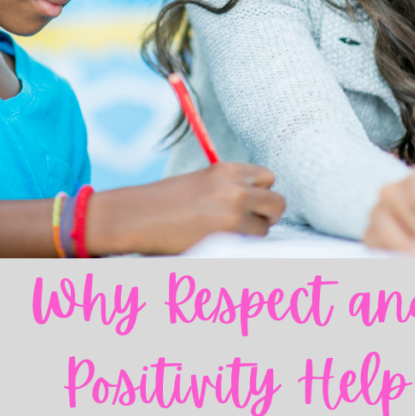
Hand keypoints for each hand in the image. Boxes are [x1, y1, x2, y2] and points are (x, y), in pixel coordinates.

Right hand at [88, 162, 285, 255]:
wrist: (136, 217)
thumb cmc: (164, 201)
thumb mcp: (201, 181)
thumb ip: (230, 186)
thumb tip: (256, 200)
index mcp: (228, 169)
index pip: (268, 178)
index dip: (260, 192)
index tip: (249, 201)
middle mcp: (237, 188)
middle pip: (278, 202)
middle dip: (267, 213)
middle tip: (249, 221)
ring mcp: (235, 214)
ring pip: (266, 228)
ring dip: (253, 233)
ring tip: (225, 233)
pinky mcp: (227, 237)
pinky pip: (250, 245)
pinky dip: (239, 246)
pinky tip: (219, 242)